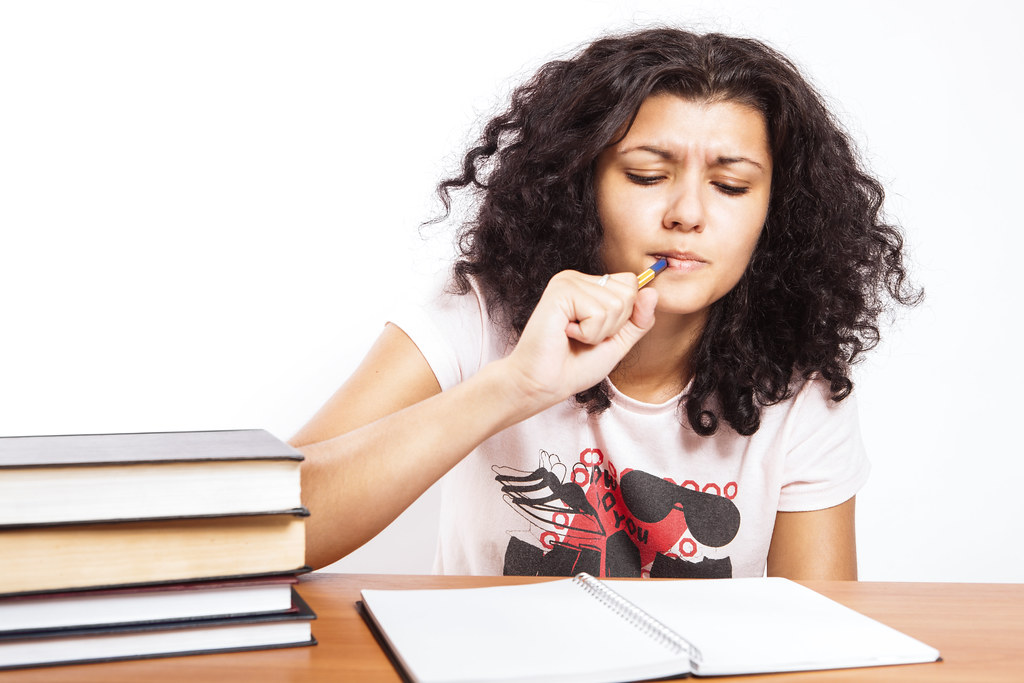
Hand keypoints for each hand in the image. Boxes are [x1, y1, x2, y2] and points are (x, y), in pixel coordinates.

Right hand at [502, 270, 657, 410]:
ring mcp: (568, 282)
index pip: (632, 284)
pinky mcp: (560, 291)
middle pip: (628, 291)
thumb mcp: (618, 342)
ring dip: (599, 332)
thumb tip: (652, 292)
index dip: (624, 317)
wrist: (545, 384)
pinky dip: (588, 333)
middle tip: (584, 336)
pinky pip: (599, 312)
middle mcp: (578, 279)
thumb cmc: (575, 365)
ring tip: (574, 336)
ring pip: (616, 303)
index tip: (597, 332)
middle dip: (614, 325)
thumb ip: (639, 319)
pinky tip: (566, 333)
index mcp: (590, 286)